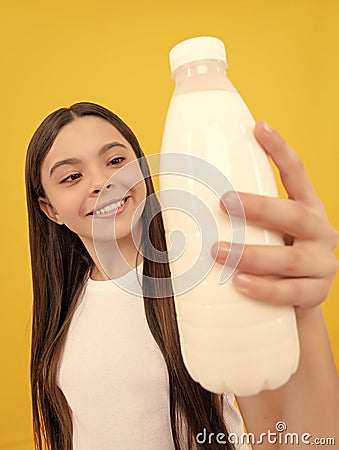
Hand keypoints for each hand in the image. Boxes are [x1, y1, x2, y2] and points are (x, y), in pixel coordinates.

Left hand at [213, 121, 338, 314]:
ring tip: (219, 252)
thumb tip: (182, 202)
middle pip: (293, 214)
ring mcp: (322, 263)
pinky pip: (290, 292)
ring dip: (252, 254)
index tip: (258, 127)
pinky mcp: (317, 293)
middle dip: (259, 207)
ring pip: (289, 258)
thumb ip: (242, 218)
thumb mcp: (267, 231)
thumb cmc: (275, 254)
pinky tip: (240, 284)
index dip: (280, 150)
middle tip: (224, 202)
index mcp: (307, 208)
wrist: (300, 299)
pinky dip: (264, 288)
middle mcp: (320, 231)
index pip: (297, 173)